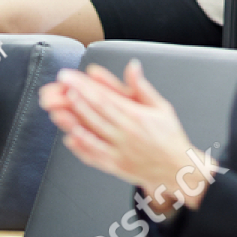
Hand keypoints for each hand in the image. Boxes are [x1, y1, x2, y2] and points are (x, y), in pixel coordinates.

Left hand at [40, 61, 209, 210]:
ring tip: (57, 110)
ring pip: (92, 134)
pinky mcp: (116, 166)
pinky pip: (95, 156)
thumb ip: (142, 87)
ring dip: (72, 121)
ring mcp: (120, 151)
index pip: (105, 98)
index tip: (70, 78)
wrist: (178, 169)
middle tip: (58, 88)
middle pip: (95, 113)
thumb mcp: (161, 107)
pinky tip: (69, 138)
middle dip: (74, 98)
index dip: (84, 87)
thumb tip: (133, 66)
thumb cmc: (169, 137)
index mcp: (137, 117)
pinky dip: (81, 147)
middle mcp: (127, 134)